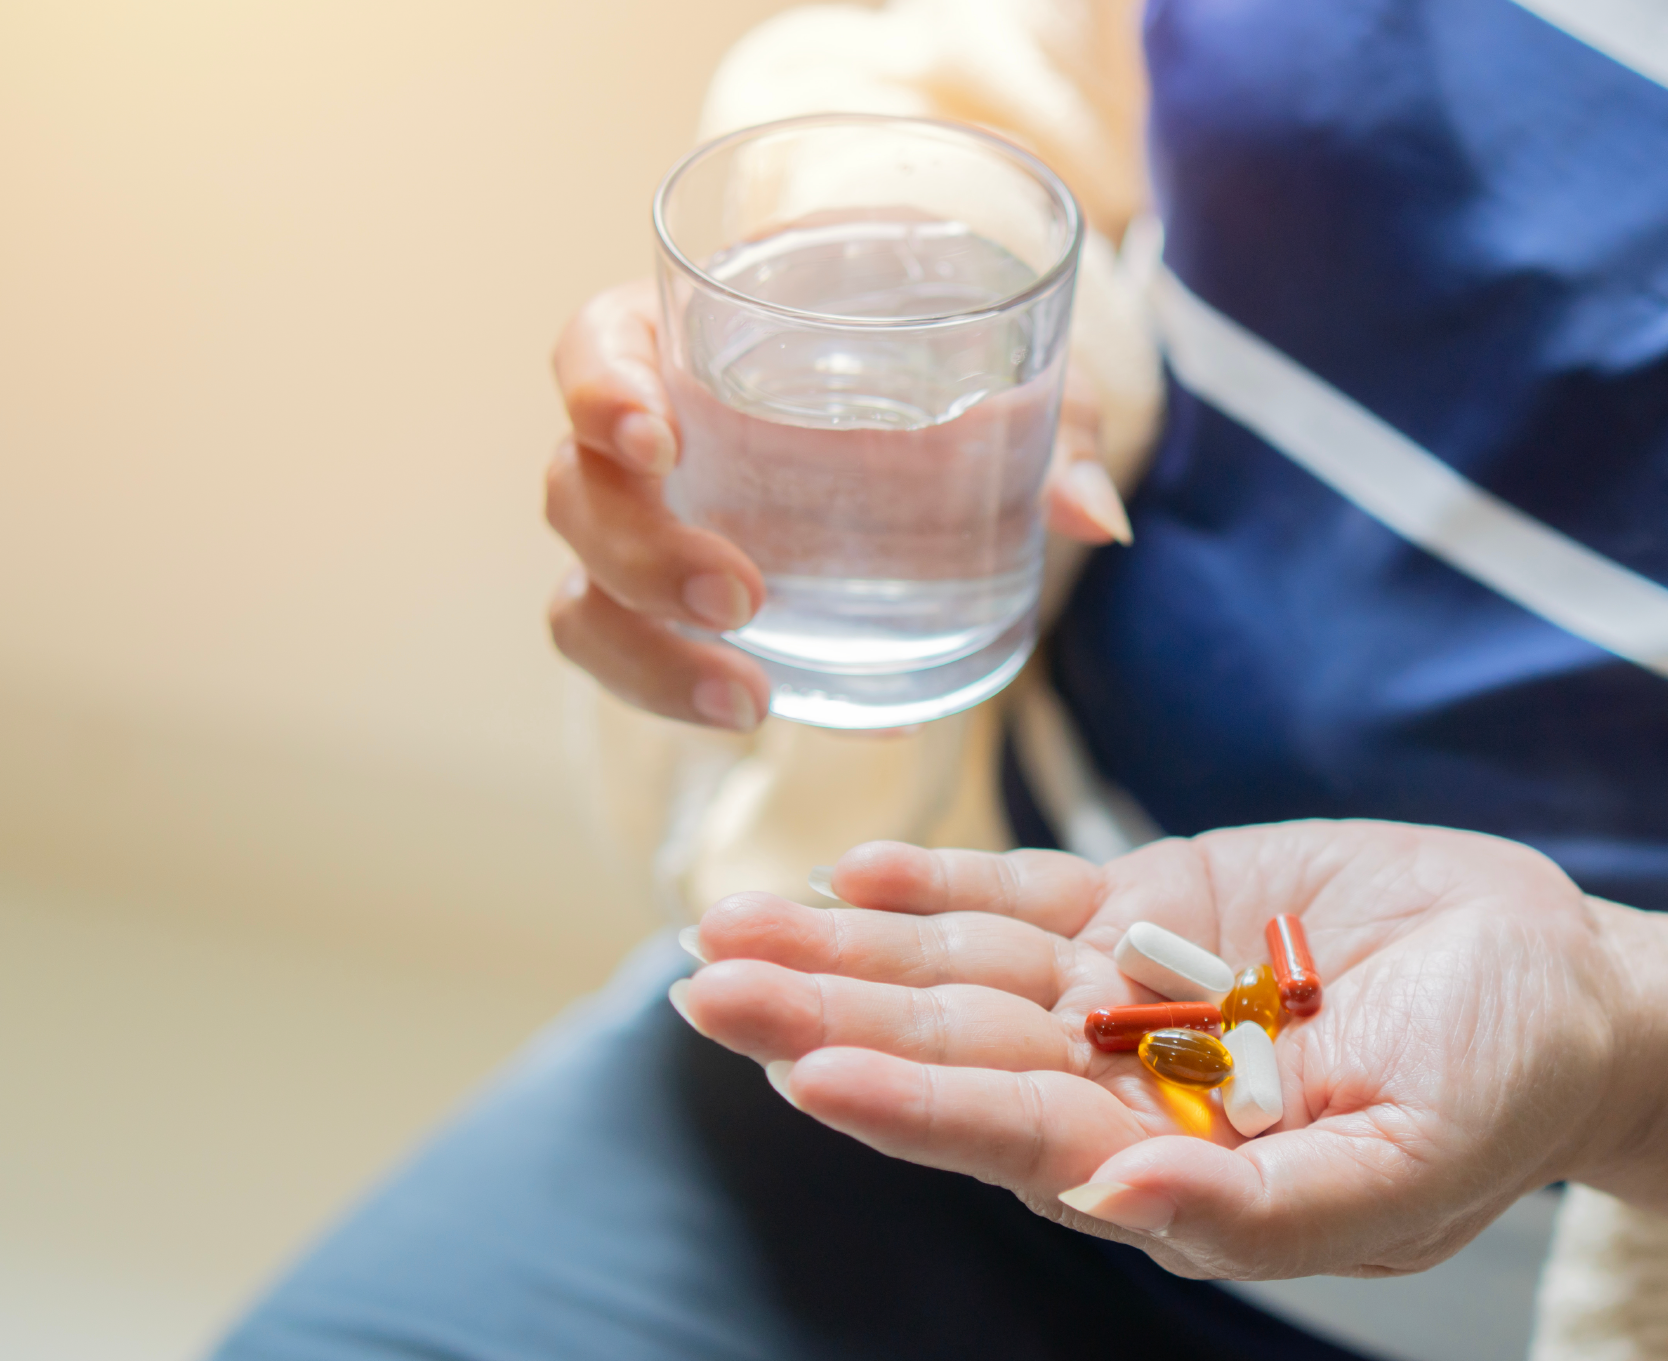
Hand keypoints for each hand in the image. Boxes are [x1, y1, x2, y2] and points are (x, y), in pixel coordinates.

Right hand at [543, 279, 1131, 731]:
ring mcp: (649, 531)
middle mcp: (643, 438)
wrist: (940, 411)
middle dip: (641, 553)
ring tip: (750, 699)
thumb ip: (1054, 423)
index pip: (592, 348)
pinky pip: (645, 663)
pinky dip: (694, 697)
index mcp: (689, 334)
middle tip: (744, 597)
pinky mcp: (675, 612)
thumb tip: (1092, 518)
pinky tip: (802, 718)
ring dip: (646, 654)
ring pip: (584, 597)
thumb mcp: (1005, 363)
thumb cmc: (947, 352)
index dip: (600, 391)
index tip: (657, 437)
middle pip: (575, 491)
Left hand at [675, 823, 1667, 1283]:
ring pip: (962, 967)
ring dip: (848, 947)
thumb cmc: (1502, 1093)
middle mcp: (1118, 1084)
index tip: (798, 1067)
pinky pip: (1024, 896)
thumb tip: (1120, 1206)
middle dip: (826, 1015)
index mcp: (1166, 1164)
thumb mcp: (1407, 1170)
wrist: (1566, 986)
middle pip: (950, 1044)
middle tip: (704, 981)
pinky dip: (939, 883)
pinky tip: (855, 872)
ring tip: (730, 922)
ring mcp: (1124, 994)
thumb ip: (1261, 1208)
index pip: (1005, 1133)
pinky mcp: (1147, 909)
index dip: (904, 1100)